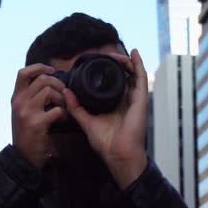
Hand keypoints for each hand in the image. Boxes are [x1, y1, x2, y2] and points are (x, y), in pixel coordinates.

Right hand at [11, 63, 66, 168]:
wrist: (24, 156)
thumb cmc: (28, 133)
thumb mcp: (22, 111)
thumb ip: (30, 96)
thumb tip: (48, 79)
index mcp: (16, 97)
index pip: (23, 72)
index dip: (39, 67)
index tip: (52, 71)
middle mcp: (19, 102)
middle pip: (42, 79)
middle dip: (58, 84)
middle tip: (64, 94)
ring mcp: (26, 112)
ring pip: (49, 91)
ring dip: (62, 99)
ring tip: (64, 108)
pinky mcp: (36, 123)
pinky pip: (56, 109)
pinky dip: (63, 113)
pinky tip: (63, 119)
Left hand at [62, 49, 148, 189]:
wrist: (118, 154)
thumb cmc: (106, 143)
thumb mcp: (86, 121)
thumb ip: (76, 107)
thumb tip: (66, 92)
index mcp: (115, 104)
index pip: (112, 82)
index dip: (107, 70)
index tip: (97, 62)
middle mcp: (126, 99)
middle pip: (123, 75)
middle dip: (116, 63)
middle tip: (106, 56)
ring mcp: (135, 98)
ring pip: (132, 73)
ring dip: (125, 61)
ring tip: (115, 54)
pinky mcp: (141, 99)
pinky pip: (141, 77)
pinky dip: (138, 64)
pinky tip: (134, 53)